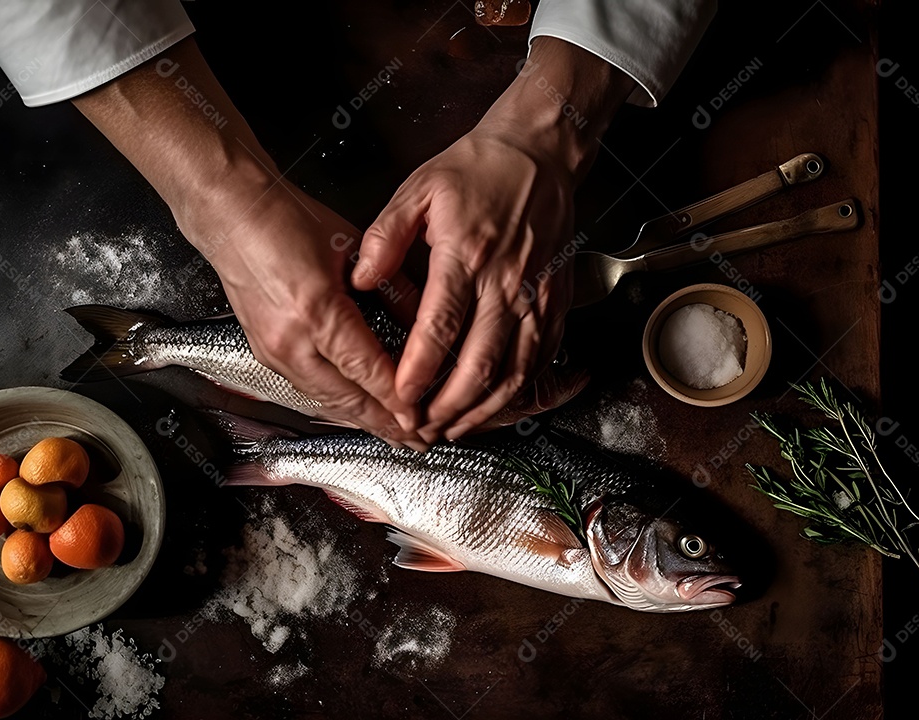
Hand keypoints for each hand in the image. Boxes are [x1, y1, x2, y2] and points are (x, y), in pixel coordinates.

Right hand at [192, 174, 423, 445]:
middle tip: (417, 441)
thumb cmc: (287, 221)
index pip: (367, 369)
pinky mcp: (264, 353)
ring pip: (326, 401)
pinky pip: (308, 390)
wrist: (231, 214)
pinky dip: (337, 406)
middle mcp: (291, 339)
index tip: (421, 418)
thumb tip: (426, 322)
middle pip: (347, 399)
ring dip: (362, 421)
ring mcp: (273, 351)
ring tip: (394, 434)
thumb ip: (392, 288)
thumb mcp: (354, 248)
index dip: (397, 399)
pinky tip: (357, 412)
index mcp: (317, 309)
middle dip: (385, 425)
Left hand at [355, 120, 574, 441]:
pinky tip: (502, 404)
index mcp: (465, 254)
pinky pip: (544, 355)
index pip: (440, 326)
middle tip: (425, 427)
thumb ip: (384, 237)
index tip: (401, 398)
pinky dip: (524, 388)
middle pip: (480, 361)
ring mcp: (536, 293)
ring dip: (487, 408)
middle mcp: (505, 281)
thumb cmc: (476, 170)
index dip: (420, 370)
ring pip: (517, 369)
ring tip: (458, 427)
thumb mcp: (418, 189)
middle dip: (451, 405)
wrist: (539, 152)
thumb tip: (361, 280)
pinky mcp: (557, 298)